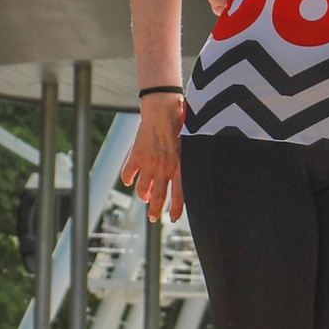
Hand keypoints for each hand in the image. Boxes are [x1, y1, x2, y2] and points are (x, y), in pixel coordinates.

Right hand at [119, 93, 184, 218]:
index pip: (179, 196)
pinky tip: (129, 180)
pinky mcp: (136, 156)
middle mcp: (164, 170)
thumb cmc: (182, 124)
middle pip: (158, 198)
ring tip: (145, 196)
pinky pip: (128, 175)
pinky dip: (127, 179)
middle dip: (155, 211)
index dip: (175, 210)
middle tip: (153, 217)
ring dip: (143, 195)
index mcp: (181, 168)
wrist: (163, 109)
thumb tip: (201, 167)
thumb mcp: (192, 144)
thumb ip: (192, 159)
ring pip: (142, 190)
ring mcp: (149, 164)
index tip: (171, 218)